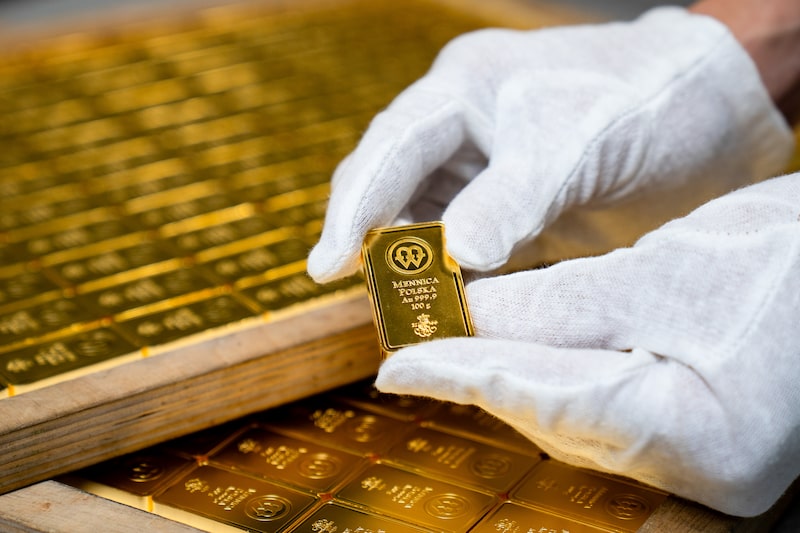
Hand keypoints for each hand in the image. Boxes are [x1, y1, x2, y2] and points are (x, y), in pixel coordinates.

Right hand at [308, 7, 791, 282]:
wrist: (713, 116)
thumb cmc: (646, 103)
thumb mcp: (576, 145)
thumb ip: (512, 198)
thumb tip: (453, 256)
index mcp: (465, 90)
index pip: (391, 149)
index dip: (353, 208)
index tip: (325, 266)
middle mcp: (464, 128)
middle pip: (394, 188)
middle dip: (376, 241)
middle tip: (366, 298)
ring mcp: (487, 170)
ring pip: (426, 222)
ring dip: (415, 268)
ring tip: (403, 312)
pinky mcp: (514, 209)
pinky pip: (468, 248)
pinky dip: (458, 280)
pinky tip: (451, 307)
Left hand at [375, 174, 799, 516]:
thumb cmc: (779, 263)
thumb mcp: (657, 272)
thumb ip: (553, 303)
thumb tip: (466, 315)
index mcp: (693, 433)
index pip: (544, 403)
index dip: (462, 377)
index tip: (395, 366)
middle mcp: (694, 469)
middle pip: (552, 417)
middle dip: (481, 375)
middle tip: (416, 345)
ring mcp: (697, 464)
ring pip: (569, 418)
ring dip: (511, 376)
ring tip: (454, 343)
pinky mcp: (694, 444)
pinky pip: (599, 415)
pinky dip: (553, 380)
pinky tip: (520, 352)